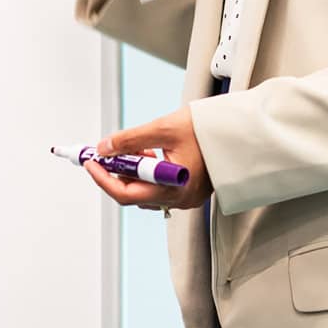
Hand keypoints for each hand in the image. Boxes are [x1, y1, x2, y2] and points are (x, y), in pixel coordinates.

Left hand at [85, 106, 211, 211]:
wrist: (237, 131)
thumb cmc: (206, 129)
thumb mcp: (163, 128)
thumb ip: (131, 140)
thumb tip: (104, 148)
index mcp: (174, 187)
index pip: (126, 193)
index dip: (103, 178)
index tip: (90, 162)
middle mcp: (180, 199)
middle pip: (134, 195)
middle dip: (116, 173)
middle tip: (104, 154)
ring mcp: (185, 198)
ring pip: (145, 192)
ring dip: (132, 173)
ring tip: (134, 149)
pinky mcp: (188, 191)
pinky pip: (158, 189)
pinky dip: (147, 174)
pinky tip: (149, 155)